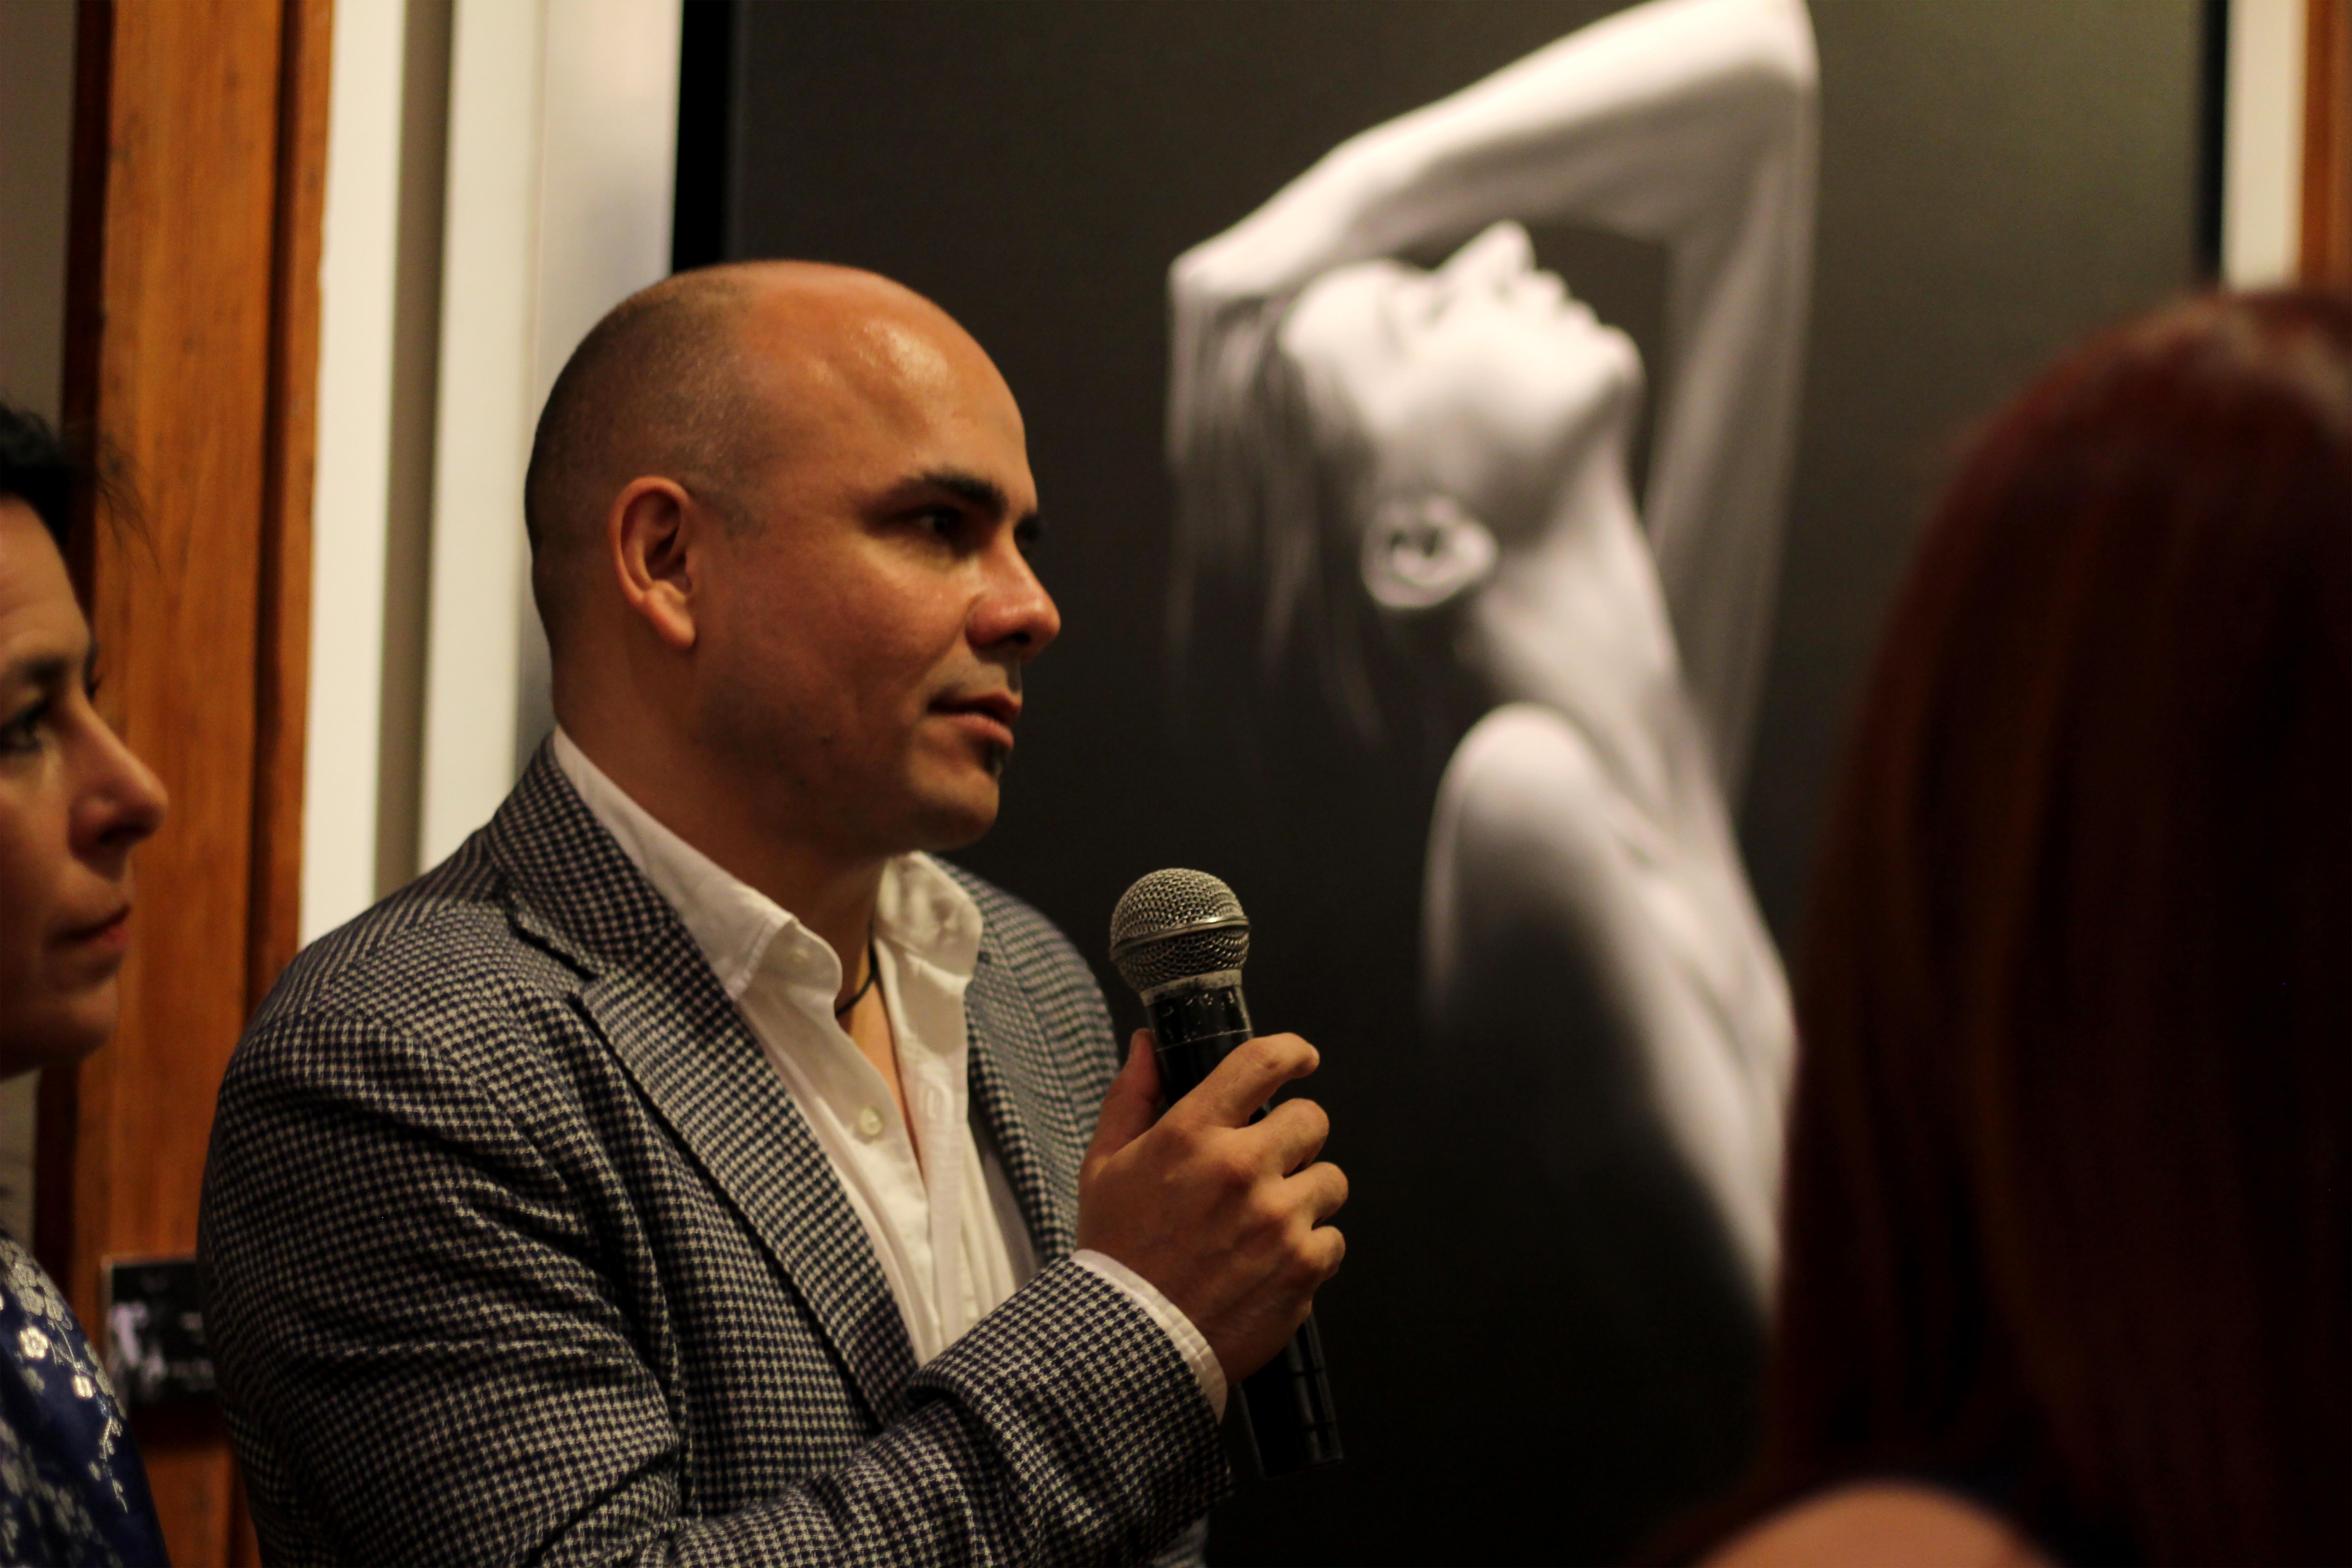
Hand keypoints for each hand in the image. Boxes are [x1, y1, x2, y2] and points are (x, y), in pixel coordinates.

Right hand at [1077, 1031, 1348, 1381]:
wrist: (1131, 1343)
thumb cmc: (1117, 1252)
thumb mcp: (1104, 1165)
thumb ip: (1131, 1096)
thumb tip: (1146, 1045)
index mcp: (1191, 1135)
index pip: (1262, 1063)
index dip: (1292, 1053)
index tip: (1302, 1060)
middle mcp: (1240, 1169)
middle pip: (1312, 1119)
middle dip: (1296, 1138)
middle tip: (1270, 1166)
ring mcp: (1278, 1219)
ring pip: (1331, 1179)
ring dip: (1306, 1196)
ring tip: (1266, 1224)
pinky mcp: (1303, 1267)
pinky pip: (1334, 1238)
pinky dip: (1310, 1251)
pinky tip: (1270, 1264)